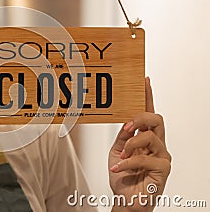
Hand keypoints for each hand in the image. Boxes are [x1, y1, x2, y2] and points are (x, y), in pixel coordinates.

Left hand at [108, 77, 170, 211]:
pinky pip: (145, 158)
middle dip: (140, 117)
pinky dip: (128, 162)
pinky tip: (119, 167)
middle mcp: (156, 144)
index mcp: (144, 138)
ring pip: (150, 137)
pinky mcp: (163, 168)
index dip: (147, 96)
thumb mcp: (116, 152)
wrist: (125, 201)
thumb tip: (125, 122)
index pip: (148, 113)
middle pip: (156, 119)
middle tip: (127, 126)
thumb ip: (123, 137)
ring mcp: (161, 156)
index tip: (144, 80)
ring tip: (121, 156)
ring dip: (131, 144)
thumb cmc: (123, 178)